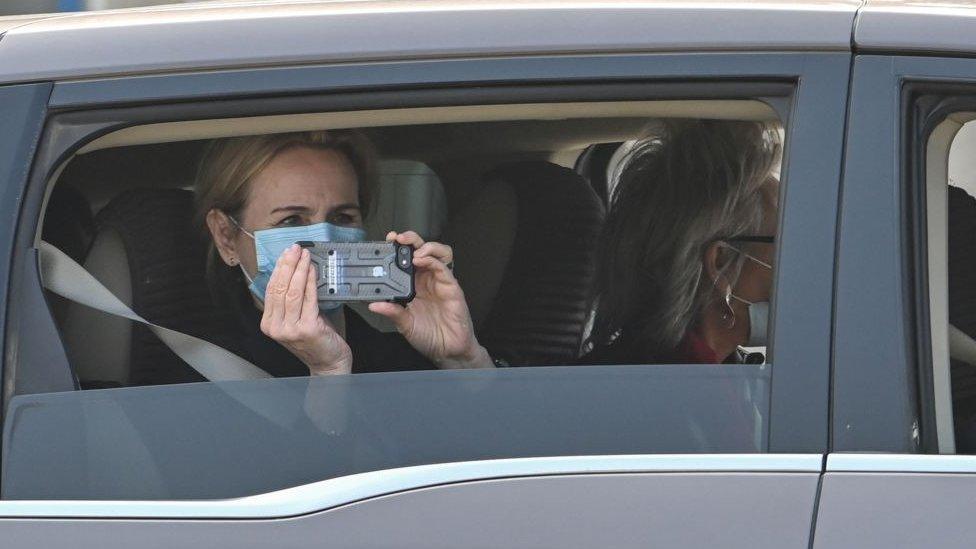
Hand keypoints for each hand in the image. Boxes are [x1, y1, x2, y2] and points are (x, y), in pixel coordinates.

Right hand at [260, 244, 352, 375]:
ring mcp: (290, 329)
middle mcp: (276, 327)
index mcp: (269, 324)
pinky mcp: (307, 329)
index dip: (279, 269)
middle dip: (288, 265)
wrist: (328, 363)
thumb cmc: (315, 340)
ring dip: (299, 270)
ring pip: (292, 292)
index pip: (271, 290)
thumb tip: (293, 270)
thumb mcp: (296, 319)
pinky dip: (310, 282)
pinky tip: (312, 270)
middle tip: (295, 249)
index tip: (286, 254)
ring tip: (305, 256)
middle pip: (280, 288)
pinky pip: (308, 299)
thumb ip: (292, 301)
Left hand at [369, 231, 492, 368]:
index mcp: (414, 285)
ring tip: (412, 250)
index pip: (406, 260)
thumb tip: (374, 304)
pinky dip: (432, 260)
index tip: (387, 242)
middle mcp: (427, 280)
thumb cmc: (428, 336)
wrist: (447, 350)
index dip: (398, 249)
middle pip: (422, 250)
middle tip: (398, 238)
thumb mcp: (404, 324)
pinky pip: (443, 268)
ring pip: (437, 252)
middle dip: (410, 239)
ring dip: (425, 246)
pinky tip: (421, 260)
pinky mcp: (452, 287)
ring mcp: (440, 281)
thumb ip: (392, 312)